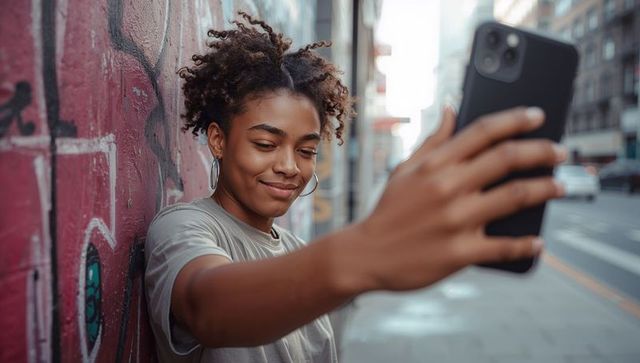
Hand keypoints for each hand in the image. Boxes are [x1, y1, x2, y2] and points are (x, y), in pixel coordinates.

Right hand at [350, 106, 565, 291]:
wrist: (366, 254)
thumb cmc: (389, 210)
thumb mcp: (405, 170)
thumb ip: (433, 140)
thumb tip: (452, 108)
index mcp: (435, 164)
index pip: (483, 131)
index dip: (515, 119)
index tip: (538, 115)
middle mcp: (448, 187)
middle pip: (507, 158)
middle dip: (543, 151)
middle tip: (562, 152)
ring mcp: (456, 220)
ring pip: (515, 197)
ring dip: (546, 189)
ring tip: (560, 186)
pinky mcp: (460, 253)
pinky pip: (504, 247)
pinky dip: (526, 244)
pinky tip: (538, 241)